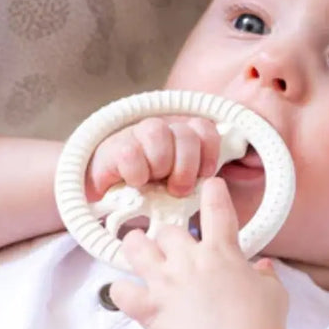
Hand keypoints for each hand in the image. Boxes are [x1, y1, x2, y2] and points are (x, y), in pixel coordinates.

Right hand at [85, 116, 221, 201]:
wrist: (107, 198)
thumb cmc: (150, 195)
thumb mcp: (178, 188)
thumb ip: (199, 180)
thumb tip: (221, 187)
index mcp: (182, 138)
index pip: (205, 129)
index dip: (209, 152)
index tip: (205, 175)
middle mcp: (162, 131)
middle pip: (186, 134)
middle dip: (186, 166)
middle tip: (177, 188)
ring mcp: (137, 135)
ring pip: (158, 133)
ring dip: (160, 164)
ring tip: (153, 183)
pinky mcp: (113, 148)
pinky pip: (131, 153)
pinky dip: (136, 172)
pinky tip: (134, 182)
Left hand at [108, 177, 288, 328]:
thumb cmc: (262, 327)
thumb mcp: (273, 294)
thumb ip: (265, 276)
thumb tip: (263, 268)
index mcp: (222, 252)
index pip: (216, 208)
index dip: (212, 192)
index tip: (209, 186)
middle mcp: (189, 260)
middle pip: (167, 229)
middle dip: (168, 237)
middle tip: (173, 250)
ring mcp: (166, 282)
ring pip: (135, 246)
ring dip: (136, 248)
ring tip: (139, 254)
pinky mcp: (150, 308)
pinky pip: (121, 291)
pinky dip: (122, 292)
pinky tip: (128, 295)